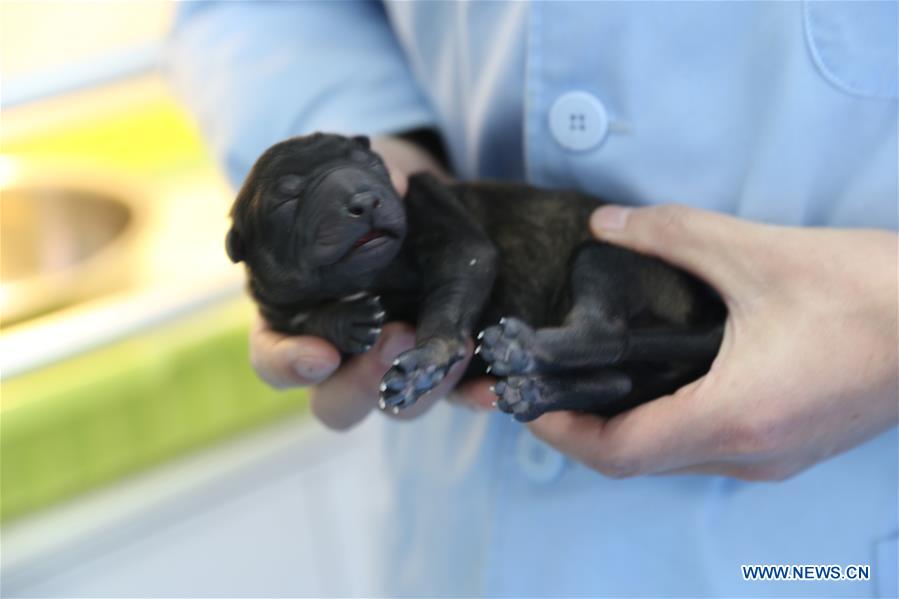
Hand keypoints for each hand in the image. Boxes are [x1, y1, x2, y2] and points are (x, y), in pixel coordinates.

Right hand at [248, 135, 492, 429]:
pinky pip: (454, 396)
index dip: (289, 364)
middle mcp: (341, 355)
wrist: (421, 203)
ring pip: (397, 405)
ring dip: (424, 387)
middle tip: (397, 339)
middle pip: (336, 402)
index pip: (274, 359)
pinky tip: (494, 388)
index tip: (321, 355)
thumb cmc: (368, 194)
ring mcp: (392, 366)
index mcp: (295, 319)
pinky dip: (473, 394)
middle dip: (364, 382)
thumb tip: (400, 185)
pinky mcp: (440, 367)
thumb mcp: (359, 186)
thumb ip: (367, 190)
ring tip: (457, 349)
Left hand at [530, 204, 897, 480]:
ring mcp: (773, 460)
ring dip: (622, 431)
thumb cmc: (867, 292)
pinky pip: (705, 450)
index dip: (559, 432)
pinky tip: (653, 384)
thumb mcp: (759, 253)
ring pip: (671, 460)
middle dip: (580, 432)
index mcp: (734, 417)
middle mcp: (749, 455)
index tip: (524, 402)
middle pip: (637, 462)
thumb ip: (673, 235)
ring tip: (587, 384)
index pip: (619, 452)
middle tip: (544, 389)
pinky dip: (664, 426)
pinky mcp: (790, 448)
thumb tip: (606, 223)